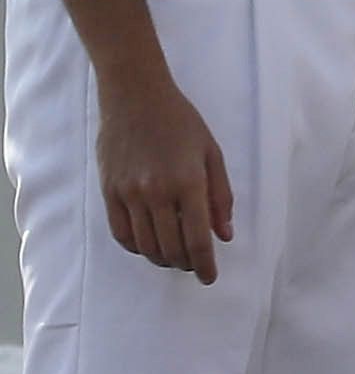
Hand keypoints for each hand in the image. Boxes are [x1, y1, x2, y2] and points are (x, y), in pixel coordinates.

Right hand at [96, 72, 233, 282]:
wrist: (135, 96)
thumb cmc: (179, 121)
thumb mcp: (211, 154)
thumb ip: (220, 196)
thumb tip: (224, 235)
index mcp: (188, 183)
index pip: (197, 240)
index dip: (205, 265)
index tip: (209, 277)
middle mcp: (157, 193)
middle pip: (171, 249)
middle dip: (186, 264)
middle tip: (194, 265)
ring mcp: (129, 194)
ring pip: (146, 246)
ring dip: (163, 259)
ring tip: (174, 256)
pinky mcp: (110, 192)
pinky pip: (122, 234)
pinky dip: (137, 247)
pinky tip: (149, 244)